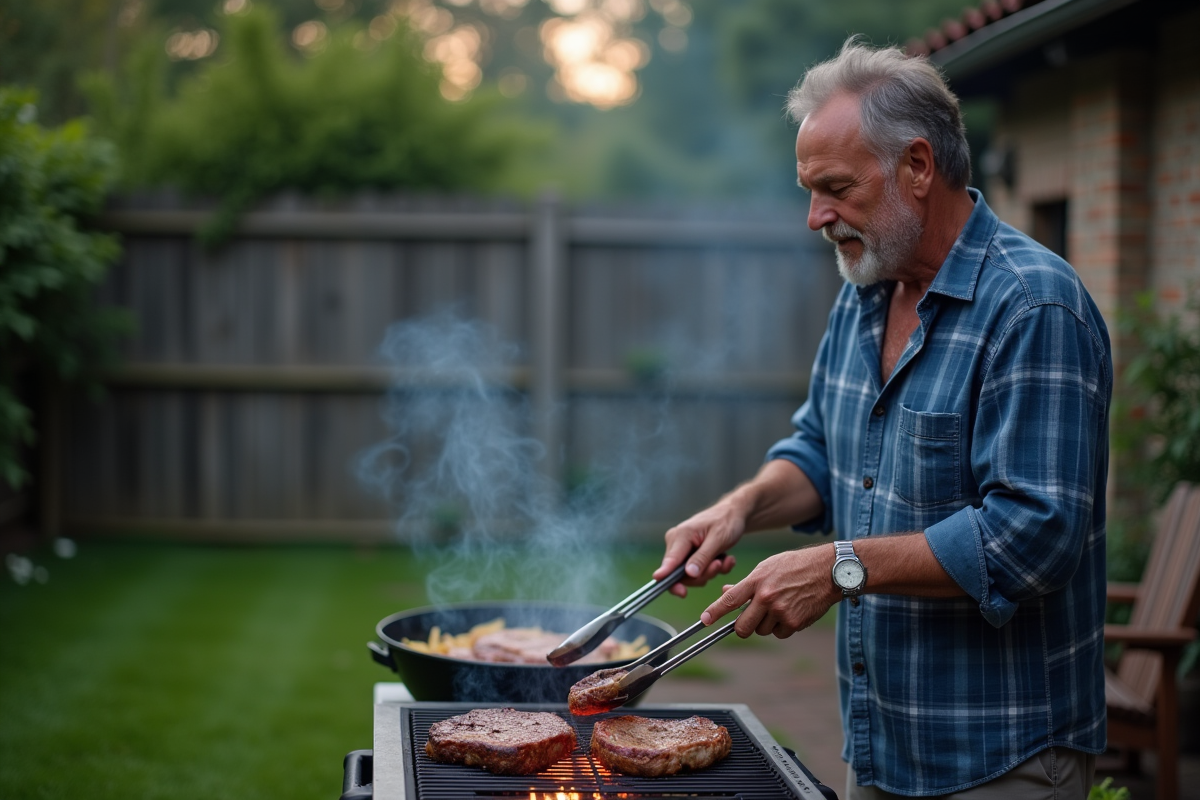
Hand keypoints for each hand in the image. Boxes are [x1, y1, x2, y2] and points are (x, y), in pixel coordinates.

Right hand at [652, 501, 741, 597]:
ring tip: (725, 560)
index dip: (666, 575)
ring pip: (690, 576)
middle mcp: (676, 543)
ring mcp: (682, 550)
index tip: (665, 585)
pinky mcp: (689, 556)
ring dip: (711, 572)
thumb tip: (689, 574)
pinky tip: (725, 560)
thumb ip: (702, 557)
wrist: (733, 514)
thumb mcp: (718, 540)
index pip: (670, 561)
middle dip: (703, 574)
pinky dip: (712, 569)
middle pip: (681, 573)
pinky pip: (697, 572)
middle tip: (720, 565)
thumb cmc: (726, 522)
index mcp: (680, 536)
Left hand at [700, 545, 837, 638]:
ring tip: (778, 606)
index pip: (730, 600)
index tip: (704, 620)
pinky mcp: (794, 623)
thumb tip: (726, 593)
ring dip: (765, 624)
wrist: (828, 571)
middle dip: (742, 627)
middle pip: (743, 627)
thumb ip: (746, 584)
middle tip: (747, 622)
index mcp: (757, 581)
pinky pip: (779, 634)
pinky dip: (782, 627)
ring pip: (762, 630)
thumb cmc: (795, 566)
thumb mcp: (767, 567)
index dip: (714, 612)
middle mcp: (767, 597)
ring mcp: (781, 612)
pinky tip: (791, 611)